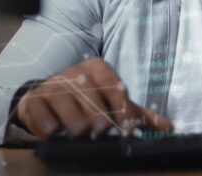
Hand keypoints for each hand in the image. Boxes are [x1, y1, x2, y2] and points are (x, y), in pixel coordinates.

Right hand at [16, 58, 172, 137]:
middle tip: (101, 131)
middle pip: (88, 90)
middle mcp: (75, 73)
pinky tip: (51, 131)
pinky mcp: (33, 99)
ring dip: (73, 116)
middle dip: (97, 111)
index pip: (112, 84)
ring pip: (64, 98)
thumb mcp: (113, 106)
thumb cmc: (87, 104)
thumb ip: (138, 116)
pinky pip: (38, 107)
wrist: (48, 102)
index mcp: (97, 70)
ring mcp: (53, 85)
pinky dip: (44, 120)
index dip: (120, 106)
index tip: (126, 128)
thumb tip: (168, 127)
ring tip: (80, 131)